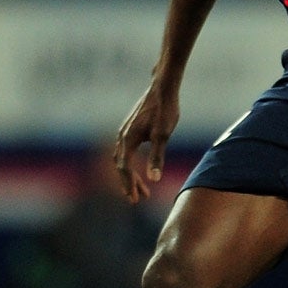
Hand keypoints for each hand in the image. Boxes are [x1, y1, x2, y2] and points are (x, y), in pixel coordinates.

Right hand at [113, 82, 180, 202]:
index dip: (129, 185)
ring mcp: (125, 131)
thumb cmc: (165, 110)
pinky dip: (130, 164)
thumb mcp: (163, 135)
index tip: (135, 199)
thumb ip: (157, 157)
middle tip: (138, 199)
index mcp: (128, 139)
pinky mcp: (130, 128)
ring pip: (122, 159)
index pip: (125, 168)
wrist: (162, 88)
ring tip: (144, 189)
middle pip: (121, 166)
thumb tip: (154, 180)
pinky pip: (125, 151)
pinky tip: (142, 168)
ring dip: (130, 175)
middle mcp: (122, 136)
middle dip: (129, 183)